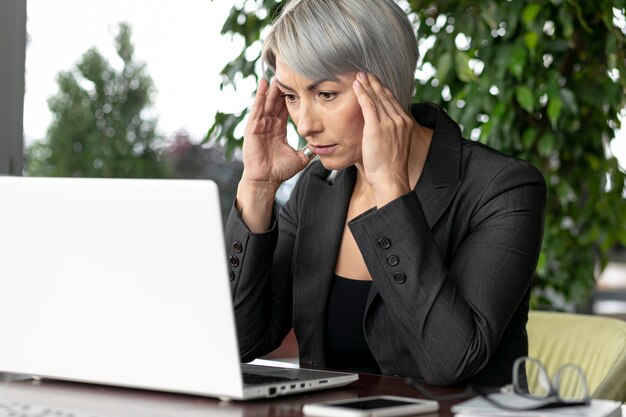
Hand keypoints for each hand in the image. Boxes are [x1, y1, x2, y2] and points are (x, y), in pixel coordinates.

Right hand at [241, 78, 310, 190]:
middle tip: (288, 72)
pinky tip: (263, 84)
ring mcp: (259, 125)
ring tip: (276, 73)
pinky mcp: (252, 128)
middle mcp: (268, 124)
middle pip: (276, 101)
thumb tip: (324, 146)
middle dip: (281, 87)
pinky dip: (260, 96)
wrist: (267, 180)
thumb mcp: (300, 157)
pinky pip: (257, 109)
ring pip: (267, 102)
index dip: (291, 96)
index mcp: (278, 129)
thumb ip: (310, 150)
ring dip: (271, 88)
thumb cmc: (280, 170)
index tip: (299, 83)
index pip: (285, 108)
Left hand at [353, 72, 413, 204]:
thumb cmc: (390, 167)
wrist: (391, 178)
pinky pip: (368, 105)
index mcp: (405, 123)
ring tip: (359, 75)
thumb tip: (382, 130)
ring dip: (367, 85)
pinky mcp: (377, 128)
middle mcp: (399, 120)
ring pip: (376, 98)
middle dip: (374, 83)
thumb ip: (390, 133)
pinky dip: (362, 93)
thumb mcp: (395, 146)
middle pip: (385, 96)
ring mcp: (389, 123)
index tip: (376, 82)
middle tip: (366, 73)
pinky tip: (356, 86)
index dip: (383, 90)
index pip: (393, 101)